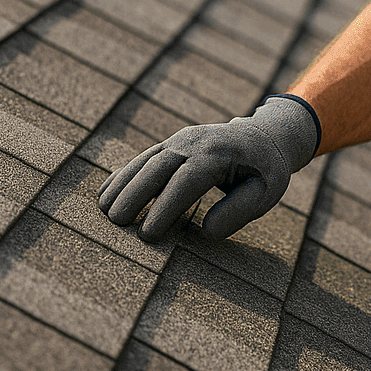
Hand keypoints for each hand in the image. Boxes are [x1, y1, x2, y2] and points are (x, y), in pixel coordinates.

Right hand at [98, 96, 319, 240]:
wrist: (265, 136)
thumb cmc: (266, 170)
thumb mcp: (266, 192)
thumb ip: (239, 211)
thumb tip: (207, 232)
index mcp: (220, 153)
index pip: (188, 180)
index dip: (165, 207)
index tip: (147, 234)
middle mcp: (196, 142)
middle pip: (159, 166)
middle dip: (135, 194)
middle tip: (116, 224)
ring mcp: (181, 139)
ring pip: (146, 160)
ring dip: (122, 184)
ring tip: (103, 212)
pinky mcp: (172, 143)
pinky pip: (144, 157)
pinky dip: (123, 175)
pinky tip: (105, 194)